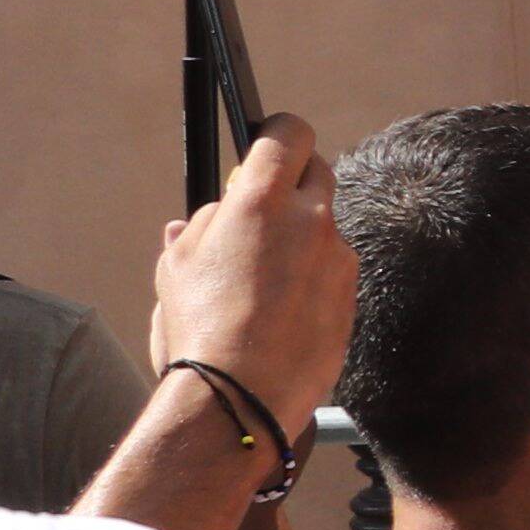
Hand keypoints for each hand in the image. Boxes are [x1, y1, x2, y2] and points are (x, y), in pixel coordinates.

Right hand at [148, 122, 353, 415]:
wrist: (243, 396)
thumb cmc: (200, 329)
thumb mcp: (177, 266)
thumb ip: (201, 227)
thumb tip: (211, 215)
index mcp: (261, 200)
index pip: (289, 133)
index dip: (277, 133)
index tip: (266, 142)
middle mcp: (310, 219)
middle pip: (317, 172)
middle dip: (293, 180)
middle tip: (263, 207)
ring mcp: (338, 257)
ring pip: (325, 226)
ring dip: (302, 236)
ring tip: (262, 278)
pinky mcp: (353, 292)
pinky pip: (333, 268)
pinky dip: (314, 276)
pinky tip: (284, 307)